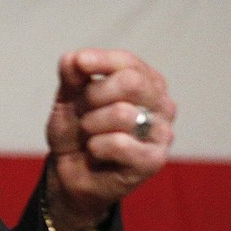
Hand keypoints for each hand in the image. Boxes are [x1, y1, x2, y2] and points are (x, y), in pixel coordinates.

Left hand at [44, 48, 176, 230]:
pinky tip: (96, 152)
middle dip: (93, 96)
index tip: (78, 63)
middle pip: (130, 82)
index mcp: (146, 82)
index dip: (100, 60)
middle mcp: (161, 104)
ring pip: (122, 113)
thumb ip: (72, 75)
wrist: (68, 172)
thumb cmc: (76, 130)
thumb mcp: (67, 97)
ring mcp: (162, 133)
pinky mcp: (154, 160)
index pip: (128, 62)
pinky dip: (96, 147)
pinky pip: (120, 143)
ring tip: (90, 135)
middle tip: (82, 112)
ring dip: (91, 124)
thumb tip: (75, 58)